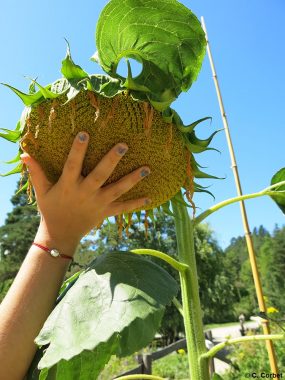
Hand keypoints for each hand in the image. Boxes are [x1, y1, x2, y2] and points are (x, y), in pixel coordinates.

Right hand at [21, 131, 150, 255]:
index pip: (73, 164)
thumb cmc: (51, 209)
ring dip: (132, 179)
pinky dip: (136, 204)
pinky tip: (150, 198)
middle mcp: (86, 193)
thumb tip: (24, 153)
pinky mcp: (106, 212)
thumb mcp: (42, 191)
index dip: (78, 150)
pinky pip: (122, 208)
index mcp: (69, 185)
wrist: (61, 234)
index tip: (85, 133)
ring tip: (147, 169)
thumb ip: (36, 172)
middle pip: (100, 175)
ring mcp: (98, 203)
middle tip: (124, 145)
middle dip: (112, 160)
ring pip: (117, 190)